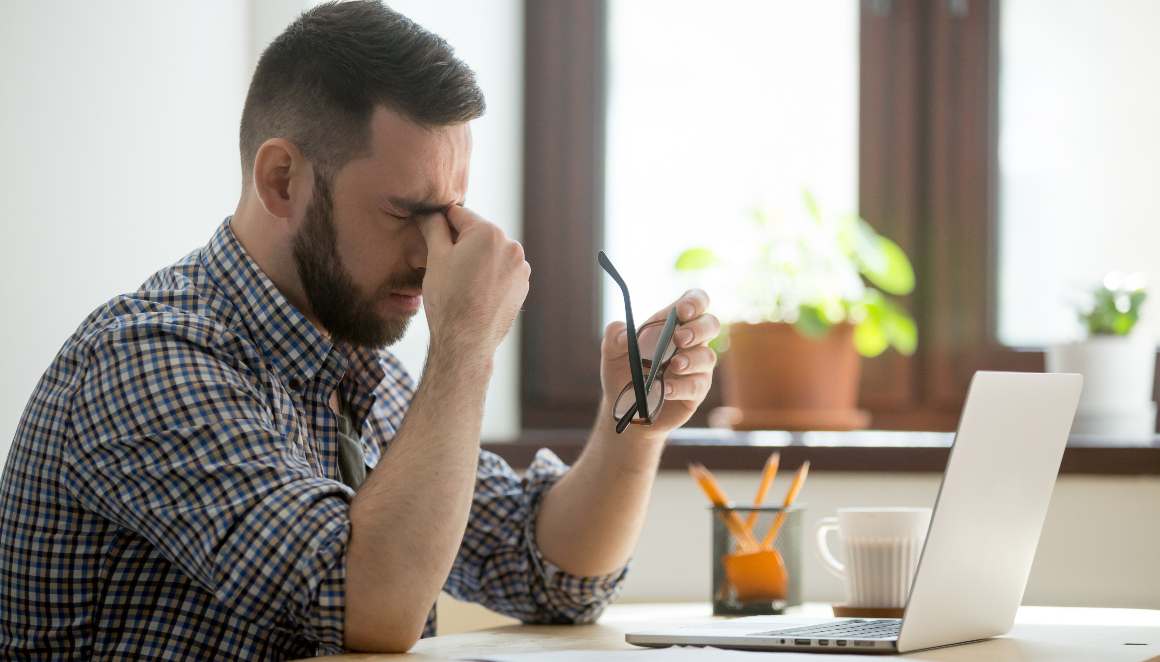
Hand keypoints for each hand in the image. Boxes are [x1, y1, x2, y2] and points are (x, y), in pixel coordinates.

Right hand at [418, 206, 529, 357]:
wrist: (466, 341)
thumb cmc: (448, 299)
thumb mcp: (435, 257)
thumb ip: (434, 228)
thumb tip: (430, 212)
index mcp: (489, 232)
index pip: (459, 215)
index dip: (441, 223)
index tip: (431, 233)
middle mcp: (512, 246)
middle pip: (478, 234)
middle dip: (461, 244)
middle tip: (444, 265)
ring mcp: (520, 268)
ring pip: (491, 254)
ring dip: (476, 260)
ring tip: (460, 282)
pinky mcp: (522, 287)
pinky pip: (501, 272)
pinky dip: (488, 276)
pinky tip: (474, 292)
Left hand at [599, 289, 719, 439]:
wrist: (624, 409)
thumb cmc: (623, 373)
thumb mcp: (611, 353)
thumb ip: (614, 337)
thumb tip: (624, 335)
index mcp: (672, 324)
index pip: (696, 301)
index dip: (694, 301)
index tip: (681, 311)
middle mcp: (690, 343)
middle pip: (711, 324)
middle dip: (698, 329)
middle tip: (679, 338)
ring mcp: (696, 368)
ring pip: (708, 357)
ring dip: (691, 359)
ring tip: (673, 365)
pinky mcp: (696, 392)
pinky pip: (697, 385)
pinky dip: (681, 386)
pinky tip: (665, 389)